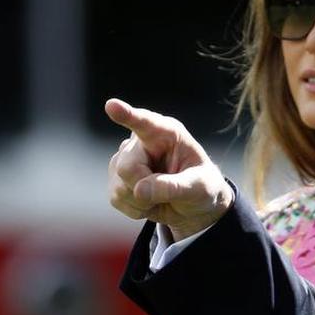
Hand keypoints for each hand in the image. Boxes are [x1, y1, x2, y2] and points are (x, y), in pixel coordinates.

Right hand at [105, 98, 233, 241]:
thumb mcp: (199, 187)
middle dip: (145, 188)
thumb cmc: (202, 187)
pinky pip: (116, 198)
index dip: (127, 114)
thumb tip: (140, 191)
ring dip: (142, 201)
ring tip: (162, 195)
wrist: (195, 206)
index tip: (112, 105)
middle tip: (169, 192)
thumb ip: (173, 187)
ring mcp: (125, 159)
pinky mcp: (116, 179)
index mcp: (167, 133)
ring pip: (119, 186)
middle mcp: (141, 141)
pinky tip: (150, 202)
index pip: (144, 122)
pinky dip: (136, 209)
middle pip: (126, 167)